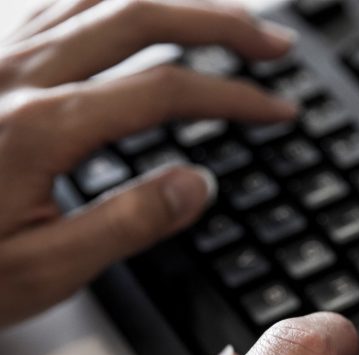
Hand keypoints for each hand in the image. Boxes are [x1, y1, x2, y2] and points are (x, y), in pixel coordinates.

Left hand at [0, 0, 296, 326]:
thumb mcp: (46, 268)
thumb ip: (129, 222)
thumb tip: (197, 184)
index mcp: (41, 127)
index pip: (167, 91)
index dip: (235, 97)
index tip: (278, 109)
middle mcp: (18, 74)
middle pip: (141, 17)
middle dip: (221, 25)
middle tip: (272, 44)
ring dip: (171, 1)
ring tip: (221, 18)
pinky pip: (53, 3)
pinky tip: (129, 11)